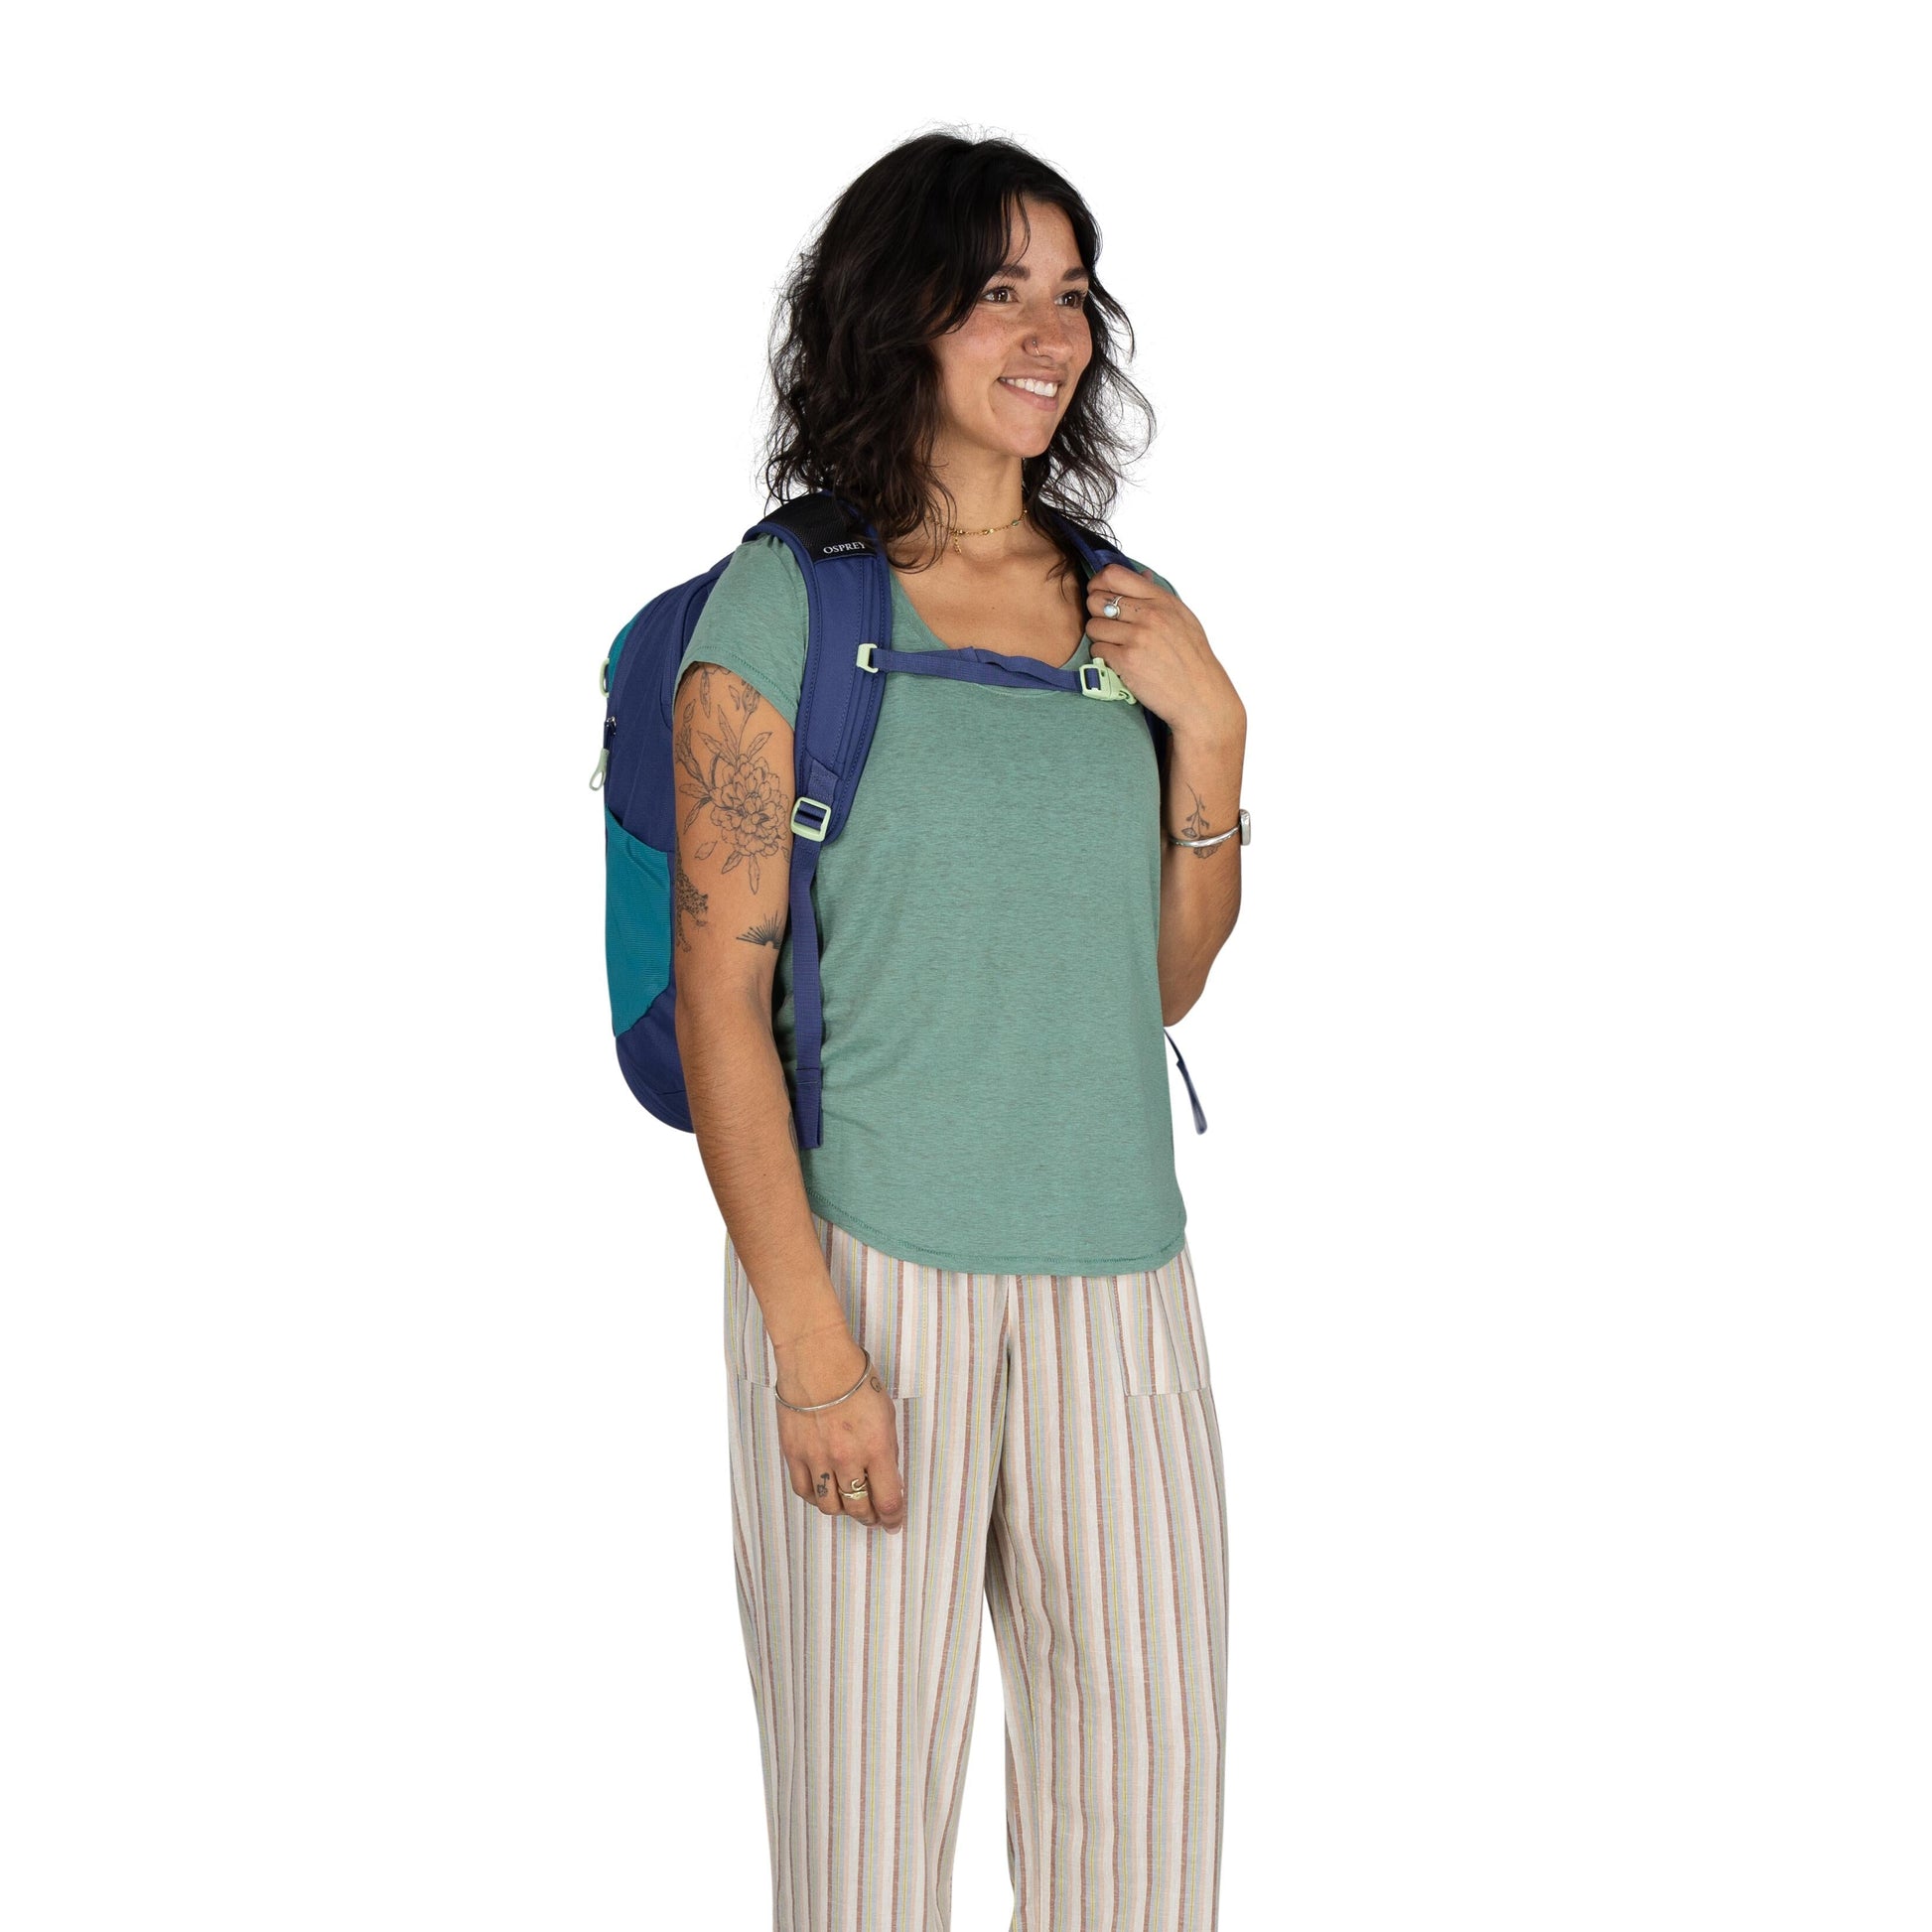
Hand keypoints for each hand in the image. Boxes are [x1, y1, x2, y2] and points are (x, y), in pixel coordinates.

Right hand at [773, 1329, 906, 1533]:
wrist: (817, 1359)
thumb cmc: (855, 1379)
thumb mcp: (886, 1413)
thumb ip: (886, 1449)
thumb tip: (886, 1477)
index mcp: (876, 1447)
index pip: (888, 1500)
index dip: (893, 1518)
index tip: (894, 1522)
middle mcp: (847, 1458)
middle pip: (858, 1508)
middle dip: (869, 1517)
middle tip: (872, 1515)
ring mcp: (817, 1458)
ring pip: (829, 1506)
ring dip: (842, 1511)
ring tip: (848, 1505)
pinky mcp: (794, 1454)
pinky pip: (804, 1491)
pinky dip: (815, 1498)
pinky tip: (823, 1492)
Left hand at [1085, 563, 1243, 741]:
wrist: (1200, 697)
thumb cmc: (1192, 659)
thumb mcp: (1183, 618)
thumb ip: (1158, 597)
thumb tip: (1142, 574)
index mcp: (1161, 600)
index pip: (1113, 574)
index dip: (1099, 584)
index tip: (1101, 594)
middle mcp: (1149, 615)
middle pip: (1096, 599)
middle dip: (1097, 613)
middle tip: (1110, 627)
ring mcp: (1137, 638)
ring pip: (1093, 626)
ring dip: (1100, 637)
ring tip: (1117, 646)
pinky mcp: (1126, 661)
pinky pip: (1097, 649)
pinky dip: (1104, 656)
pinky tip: (1120, 661)